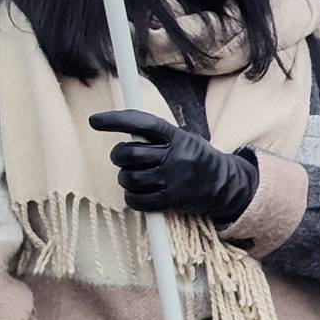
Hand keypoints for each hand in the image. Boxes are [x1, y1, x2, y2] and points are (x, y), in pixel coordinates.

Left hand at [90, 110, 258, 225]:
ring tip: (138, 177)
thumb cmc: (195, 158)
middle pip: (128, 154)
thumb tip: (119, 125)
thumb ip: (156, 134)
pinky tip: (140, 193)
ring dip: (126, 178)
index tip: (95, 120)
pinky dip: (132, 197)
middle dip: (118, 155)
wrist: (225, 185)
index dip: (116, 120)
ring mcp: (172, 179)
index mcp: (176, 137)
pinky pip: (135, 199)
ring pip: (128, 178)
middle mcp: (174, 156)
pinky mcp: (170, 200)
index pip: (142, 123)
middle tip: (124, 157)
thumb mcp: (183, 138)